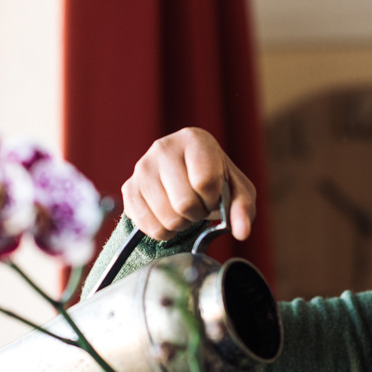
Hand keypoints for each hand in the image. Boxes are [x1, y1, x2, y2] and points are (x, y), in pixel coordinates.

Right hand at [121, 127, 255, 241]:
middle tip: (199, 206)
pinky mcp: (128, 188)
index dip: (212, 199)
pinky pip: (148, 225)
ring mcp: (142, 167)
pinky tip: (169, 216)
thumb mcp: (237, 189)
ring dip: (182, 223)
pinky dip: (164, 230)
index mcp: (195, 139)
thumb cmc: (216, 179)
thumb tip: (242, 232)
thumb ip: (243, 208)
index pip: (205, 182)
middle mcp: (163, 147)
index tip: (213, 196)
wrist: (185, 173)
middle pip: (184, 203)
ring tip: (184, 210)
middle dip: (197, 214)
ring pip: (166, 217)